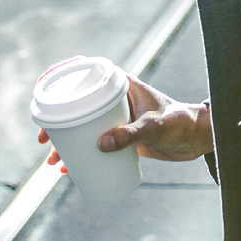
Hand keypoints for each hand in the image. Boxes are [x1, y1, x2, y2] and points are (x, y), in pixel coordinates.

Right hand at [36, 76, 213, 168]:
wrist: (197, 139)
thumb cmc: (179, 123)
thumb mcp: (153, 127)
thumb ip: (130, 134)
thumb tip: (99, 145)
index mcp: (122, 84)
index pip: (87, 70)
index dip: (62, 73)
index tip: (42, 85)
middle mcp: (116, 99)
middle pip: (77, 103)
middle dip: (56, 120)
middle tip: (43, 139)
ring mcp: (117, 118)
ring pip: (83, 126)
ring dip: (65, 142)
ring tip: (52, 161)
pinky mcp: (122, 136)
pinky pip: (94, 143)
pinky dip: (80, 155)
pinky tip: (69, 170)